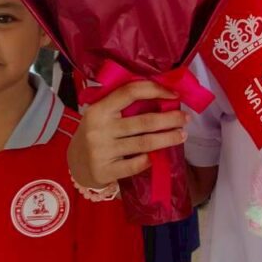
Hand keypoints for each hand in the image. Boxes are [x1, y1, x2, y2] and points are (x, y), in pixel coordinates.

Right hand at [67, 82, 186, 187]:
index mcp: (99, 109)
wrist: (76, 164)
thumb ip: (123, 105)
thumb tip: (163, 96)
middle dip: (170, 119)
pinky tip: (159, 156)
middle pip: (144, 121)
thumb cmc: (97, 134)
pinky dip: (150, 159)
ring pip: (144, 143)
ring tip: (182, 135)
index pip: (130, 92)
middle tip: (185, 119)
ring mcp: (101, 151)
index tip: (175, 94)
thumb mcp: (102, 115)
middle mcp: (99, 129)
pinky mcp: (105, 170)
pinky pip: (136, 165)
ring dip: (168, 139)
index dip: (155, 90)